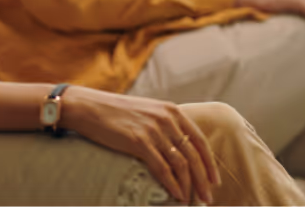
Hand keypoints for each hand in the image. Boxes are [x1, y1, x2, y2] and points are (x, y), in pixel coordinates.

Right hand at [62, 87, 219, 204]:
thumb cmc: (116, 112)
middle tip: (207, 198)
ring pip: (181, 164)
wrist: (89, 107)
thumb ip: (165, 124)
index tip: (215, 181)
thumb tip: (180, 147)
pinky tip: (176, 195)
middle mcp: (166, 119)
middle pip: (193, 155)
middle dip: (204, 180)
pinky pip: (162, 168)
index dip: (209, 163)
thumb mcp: (147, 111)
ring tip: (192, 201)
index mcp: (171, 110)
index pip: (199, 140)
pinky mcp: (139, 142)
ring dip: (190, 186)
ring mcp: (153, 130)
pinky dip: (172, 184)